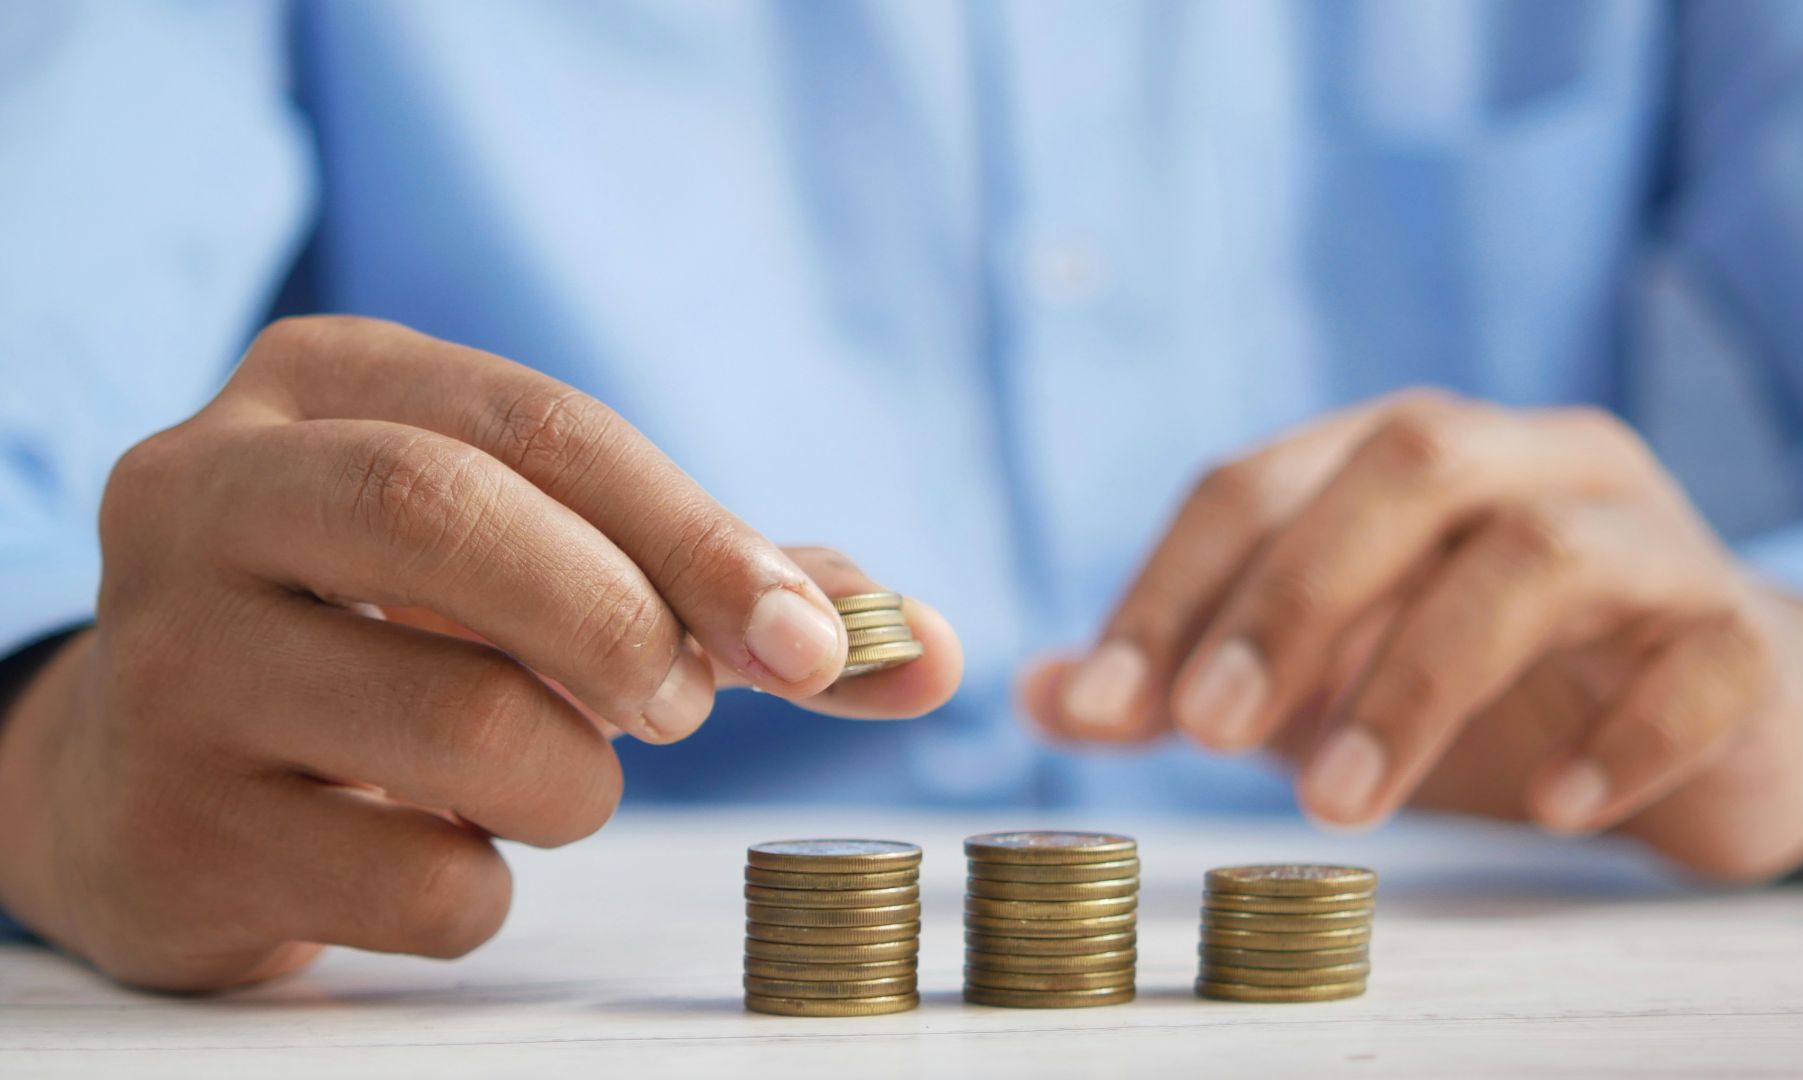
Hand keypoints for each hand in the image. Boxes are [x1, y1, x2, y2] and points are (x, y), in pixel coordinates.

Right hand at [0, 316, 961, 989]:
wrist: (152, 773)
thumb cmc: (394, 637)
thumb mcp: (531, 559)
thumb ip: (725, 589)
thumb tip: (928, 649)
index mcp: (320, 385)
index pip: (540, 424)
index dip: (700, 534)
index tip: (816, 642)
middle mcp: (207, 493)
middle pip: (452, 517)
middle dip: (624, 623)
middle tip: (681, 708)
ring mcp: (165, 663)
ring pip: (460, 725)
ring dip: (572, 781)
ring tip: (542, 775)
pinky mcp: (168, 828)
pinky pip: (418, 882)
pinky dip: (487, 886)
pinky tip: (436, 848)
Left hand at [1024, 391, 1802, 881]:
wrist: (1710, 720)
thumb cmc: (1485, 684)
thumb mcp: (1318, 677)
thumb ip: (1187, 677)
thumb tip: (1039, 696)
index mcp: (1403, 455)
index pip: (1258, 480)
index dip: (1169, 587)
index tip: (1101, 706)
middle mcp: (1527, 461)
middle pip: (1406, 466)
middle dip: (1291, 598)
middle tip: (1208, 733)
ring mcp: (1647, 538)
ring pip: (1540, 554)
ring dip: (1419, 679)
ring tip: (1340, 804)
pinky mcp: (1741, 636)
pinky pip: (1698, 661)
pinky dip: (1620, 735)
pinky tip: (1551, 807)